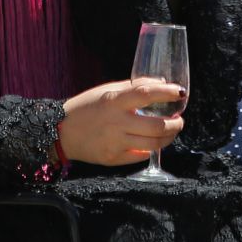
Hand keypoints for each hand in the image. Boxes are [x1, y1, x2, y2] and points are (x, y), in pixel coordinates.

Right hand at [58, 79, 185, 165]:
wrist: (61, 131)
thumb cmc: (87, 107)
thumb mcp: (107, 90)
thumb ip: (134, 86)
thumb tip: (161, 83)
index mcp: (114, 100)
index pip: (146, 93)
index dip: (166, 93)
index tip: (180, 92)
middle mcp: (116, 122)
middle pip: (156, 126)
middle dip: (175, 125)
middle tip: (179, 121)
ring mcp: (114, 142)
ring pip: (153, 144)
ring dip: (168, 139)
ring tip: (171, 132)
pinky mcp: (112, 158)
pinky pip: (140, 156)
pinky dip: (150, 149)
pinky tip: (151, 143)